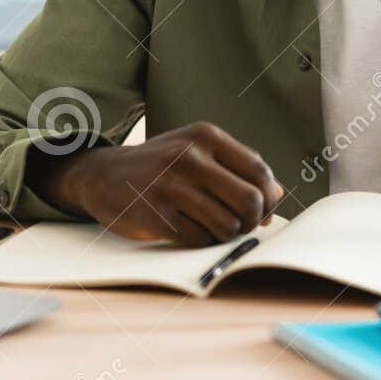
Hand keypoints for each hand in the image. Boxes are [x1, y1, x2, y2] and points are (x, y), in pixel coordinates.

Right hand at [27, 122, 283, 246]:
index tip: (260, 211)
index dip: (268, 197)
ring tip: (211, 228)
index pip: (259, 170)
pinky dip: (202, 243)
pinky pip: (200, 240)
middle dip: (251, 221)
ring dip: (226, 235)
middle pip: (250, 201)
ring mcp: (172, 186)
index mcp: (206, 137)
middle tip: (239, 225)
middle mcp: (190, 156)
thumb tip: (277, 196)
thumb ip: (237, 168)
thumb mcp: (197, 152)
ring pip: (228, 225)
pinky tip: (189, 231)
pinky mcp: (156, 214)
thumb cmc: (161, 166)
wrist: (103, 175)